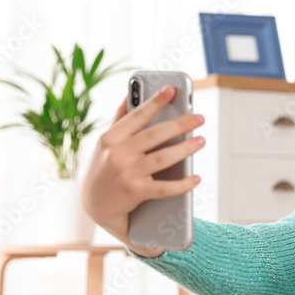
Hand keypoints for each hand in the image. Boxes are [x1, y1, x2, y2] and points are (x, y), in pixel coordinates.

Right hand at [80, 85, 204, 257]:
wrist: (92, 205)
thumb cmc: (104, 167)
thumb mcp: (105, 142)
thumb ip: (119, 119)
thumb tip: (130, 93)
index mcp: (110, 138)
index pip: (137, 116)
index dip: (155, 102)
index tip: (171, 89)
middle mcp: (117, 154)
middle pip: (155, 135)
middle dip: (180, 124)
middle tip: (200, 118)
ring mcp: (127, 174)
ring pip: (163, 159)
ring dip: (185, 149)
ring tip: (201, 140)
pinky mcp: (135, 193)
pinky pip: (164, 188)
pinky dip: (182, 184)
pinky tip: (196, 178)